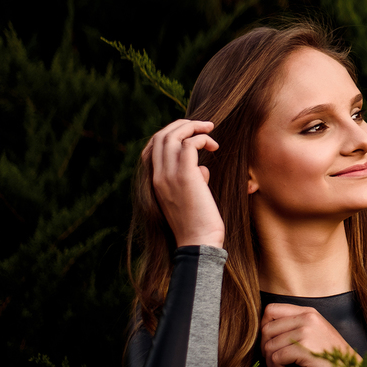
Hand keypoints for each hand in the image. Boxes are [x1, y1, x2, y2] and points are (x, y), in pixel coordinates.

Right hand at [143, 118, 224, 247]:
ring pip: (172, 136)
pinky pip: (189, 144)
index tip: (189, 133)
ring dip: (193, 127)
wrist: (199, 242)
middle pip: (161, 136)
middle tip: (204, 125)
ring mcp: (169, 176)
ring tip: (210, 130)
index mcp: (155, 181)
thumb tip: (202, 168)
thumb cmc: (198, 222)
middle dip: (182, 124)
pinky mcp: (185, 177)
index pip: (152, 147)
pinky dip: (202, 139)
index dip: (169, 133)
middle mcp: (158, 176)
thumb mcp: (189, 196)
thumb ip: (191, 178)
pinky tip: (214, 148)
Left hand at [260, 303, 362, 366]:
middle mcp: (306, 318)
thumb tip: (267, 331)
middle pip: (266, 329)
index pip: (272, 310)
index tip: (271, 343)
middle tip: (276, 362)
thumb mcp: (316, 332)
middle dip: (265, 349)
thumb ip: (296, 325)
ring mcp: (305, 332)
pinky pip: (276, 358)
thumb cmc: (332, 356)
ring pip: (269, 346)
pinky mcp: (303, 348)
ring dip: (272, 365)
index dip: (264, 328)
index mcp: (308, 312)